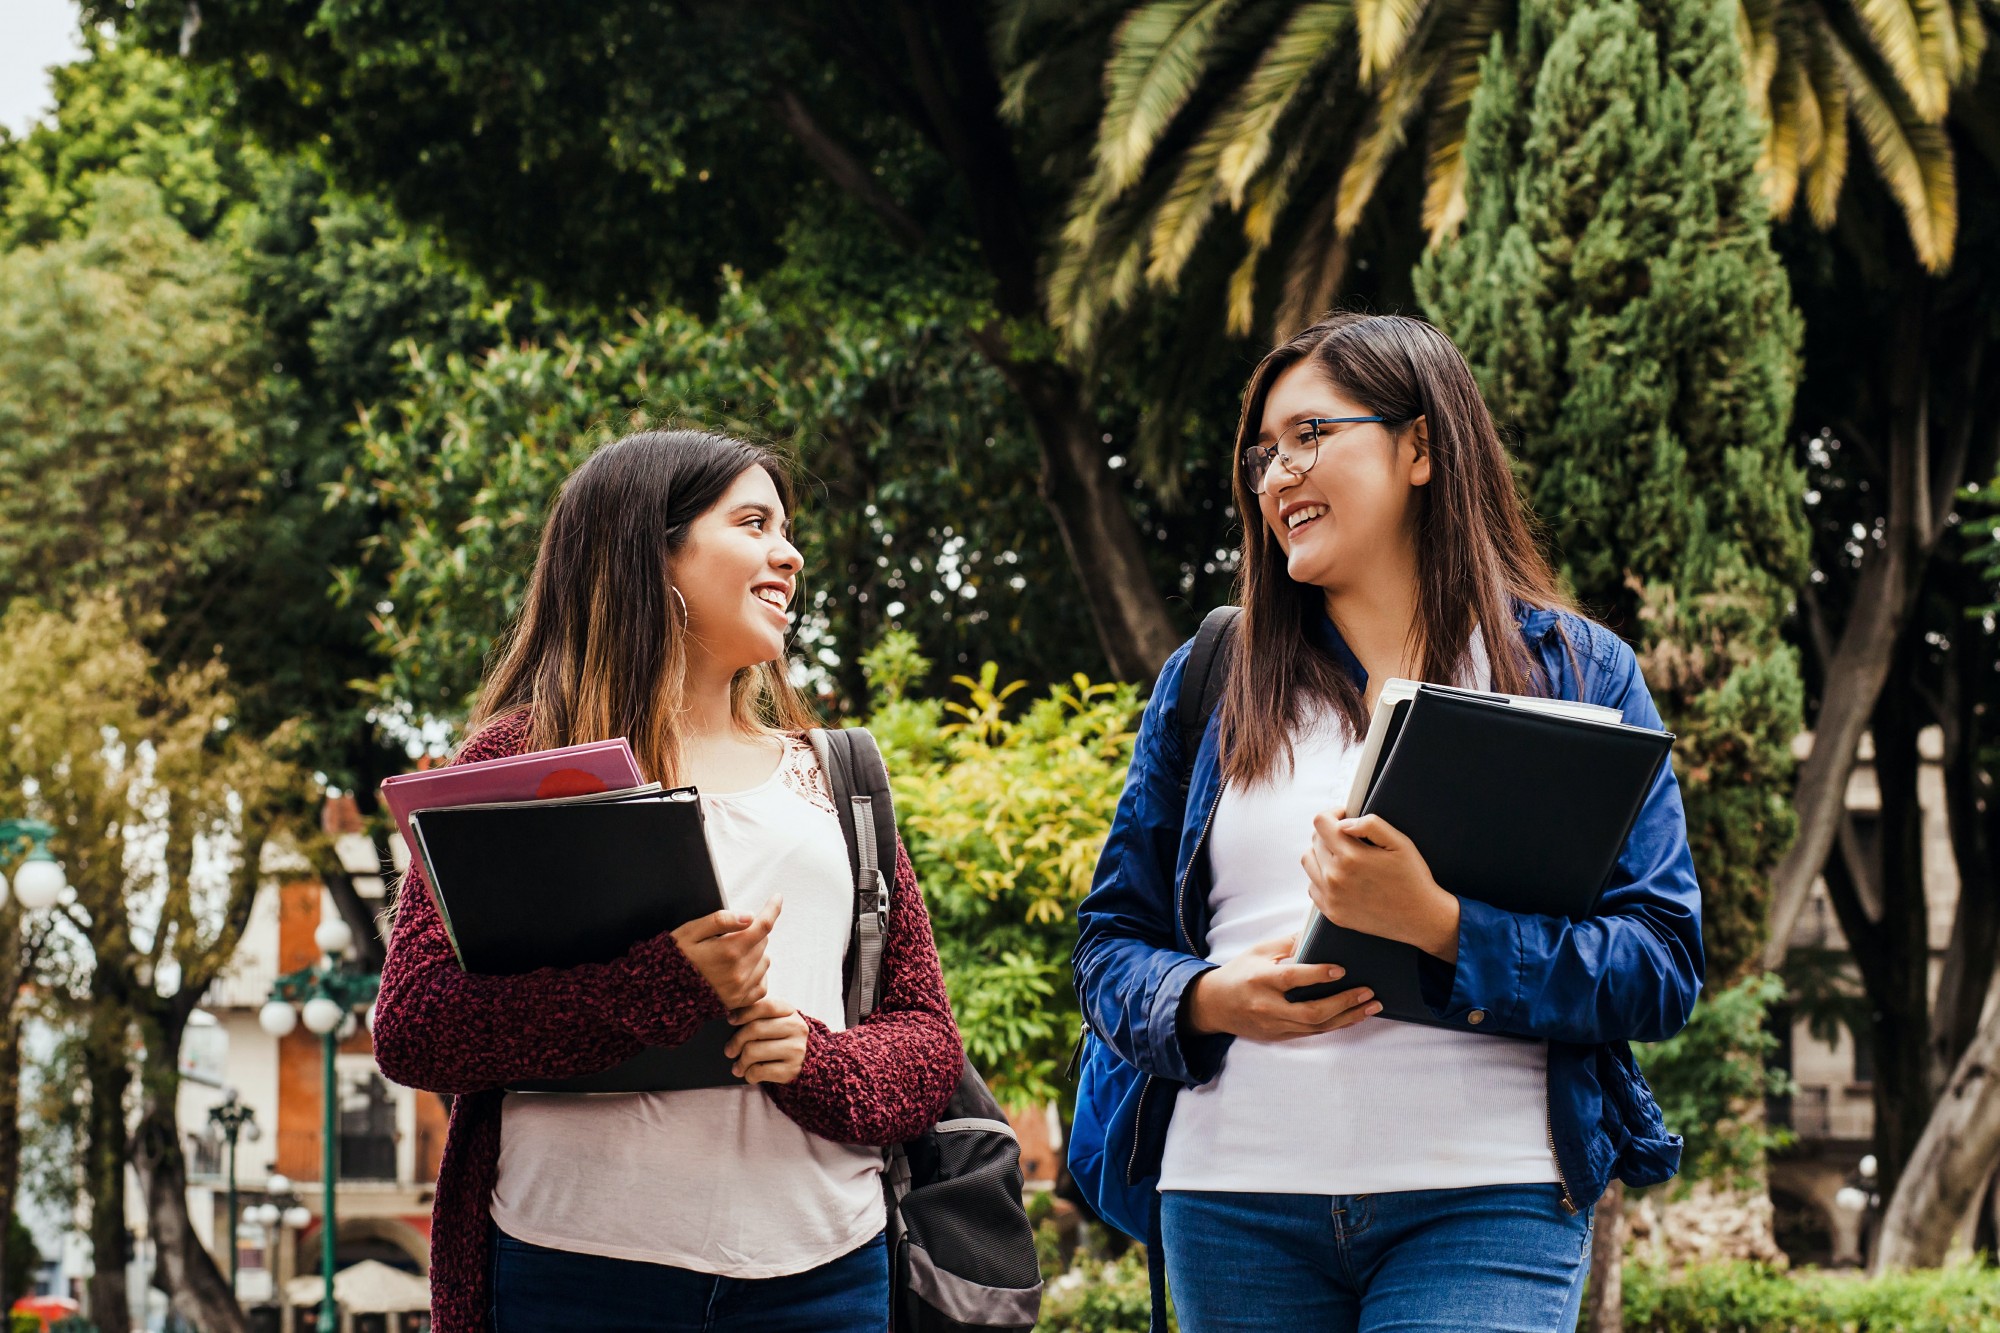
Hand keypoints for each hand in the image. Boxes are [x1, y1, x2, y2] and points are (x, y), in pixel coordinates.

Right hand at [671, 895, 780, 1010]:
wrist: (662, 994)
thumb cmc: (675, 959)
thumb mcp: (690, 932)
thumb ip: (720, 921)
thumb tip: (748, 916)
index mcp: (729, 950)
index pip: (763, 925)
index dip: (773, 909)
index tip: (777, 898)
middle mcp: (739, 971)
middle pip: (763, 941)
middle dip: (752, 932)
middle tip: (729, 935)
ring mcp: (741, 988)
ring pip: (764, 961)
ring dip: (755, 953)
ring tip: (729, 954)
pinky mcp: (740, 1001)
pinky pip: (762, 983)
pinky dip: (756, 973)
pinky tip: (740, 970)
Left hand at [725, 996, 809, 1084]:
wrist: (804, 1061)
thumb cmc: (779, 1038)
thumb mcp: (774, 1022)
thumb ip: (757, 1017)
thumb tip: (731, 1020)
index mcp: (790, 1012)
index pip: (766, 1006)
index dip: (745, 1012)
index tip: (730, 1020)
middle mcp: (797, 1028)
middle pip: (756, 1029)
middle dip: (736, 1041)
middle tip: (728, 1050)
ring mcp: (796, 1050)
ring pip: (754, 1051)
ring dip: (740, 1061)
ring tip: (737, 1066)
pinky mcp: (791, 1069)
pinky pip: (759, 1071)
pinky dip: (749, 1074)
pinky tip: (748, 1073)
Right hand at [1184, 933, 1379, 1040]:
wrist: (1214, 1006)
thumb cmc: (1239, 973)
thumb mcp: (1258, 951)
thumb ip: (1288, 943)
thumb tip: (1317, 930)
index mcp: (1260, 979)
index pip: (1292, 978)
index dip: (1317, 974)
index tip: (1342, 969)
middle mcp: (1268, 1005)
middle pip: (1310, 1010)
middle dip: (1343, 1002)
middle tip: (1368, 991)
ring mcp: (1274, 1024)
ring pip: (1316, 1026)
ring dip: (1347, 1016)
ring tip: (1371, 1005)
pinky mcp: (1279, 1035)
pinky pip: (1313, 1033)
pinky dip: (1336, 1024)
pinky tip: (1354, 1015)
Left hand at [1303, 810, 1459, 961]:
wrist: (1420, 918)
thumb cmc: (1413, 878)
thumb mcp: (1400, 843)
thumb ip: (1370, 825)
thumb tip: (1343, 822)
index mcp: (1351, 857)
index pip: (1321, 823)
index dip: (1333, 814)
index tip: (1345, 817)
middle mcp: (1335, 878)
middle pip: (1315, 841)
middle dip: (1331, 834)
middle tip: (1352, 839)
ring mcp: (1331, 897)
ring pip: (1309, 862)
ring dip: (1322, 854)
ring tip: (1344, 857)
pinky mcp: (1332, 912)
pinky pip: (1313, 886)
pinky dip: (1322, 878)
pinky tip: (1343, 877)